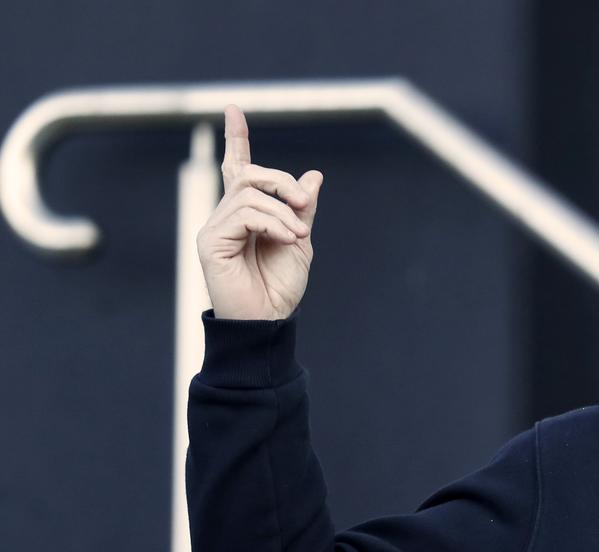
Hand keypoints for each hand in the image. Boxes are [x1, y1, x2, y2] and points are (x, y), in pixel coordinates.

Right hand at [197, 105, 323, 320]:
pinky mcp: (210, 241)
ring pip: (250, 193)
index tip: (234, 109)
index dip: (236, 138)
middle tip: (303, 206)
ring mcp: (215, 227)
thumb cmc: (280, 286)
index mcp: (246, 213)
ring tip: (298, 235)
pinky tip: (286, 239)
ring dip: (283, 210)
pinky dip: (272, 223)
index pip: (237, 168)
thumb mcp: (299, 240)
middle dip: (282, 181)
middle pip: (250, 174)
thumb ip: (301, 209)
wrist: (269, 320)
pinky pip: (244, 214)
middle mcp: (226, 215)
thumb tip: (313, 175)